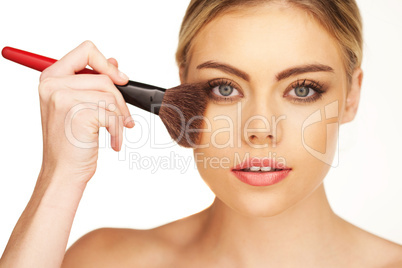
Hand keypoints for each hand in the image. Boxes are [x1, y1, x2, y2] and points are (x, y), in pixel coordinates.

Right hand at [38, 40, 133, 185]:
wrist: (63, 172)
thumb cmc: (71, 144)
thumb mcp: (78, 107)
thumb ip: (92, 83)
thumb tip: (114, 63)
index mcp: (51, 78)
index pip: (86, 50)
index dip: (107, 64)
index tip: (120, 80)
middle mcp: (53, 85)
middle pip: (104, 78)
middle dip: (120, 101)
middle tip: (123, 119)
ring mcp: (63, 98)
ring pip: (110, 96)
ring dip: (120, 118)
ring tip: (115, 133)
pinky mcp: (77, 113)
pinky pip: (112, 114)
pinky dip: (118, 131)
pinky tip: (113, 142)